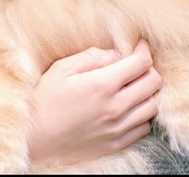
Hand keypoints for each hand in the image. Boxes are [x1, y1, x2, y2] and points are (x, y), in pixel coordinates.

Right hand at [28, 40, 161, 164]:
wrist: (35, 139)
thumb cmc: (45, 100)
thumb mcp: (62, 68)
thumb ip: (92, 57)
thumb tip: (116, 54)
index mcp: (102, 84)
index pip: (141, 63)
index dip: (143, 49)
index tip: (138, 44)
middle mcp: (116, 107)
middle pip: (153, 83)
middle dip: (149, 68)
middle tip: (136, 63)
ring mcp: (118, 128)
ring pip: (152, 106)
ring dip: (147, 92)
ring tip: (133, 85)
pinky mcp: (116, 144)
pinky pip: (143, 128)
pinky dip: (141, 114)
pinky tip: (127, 107)